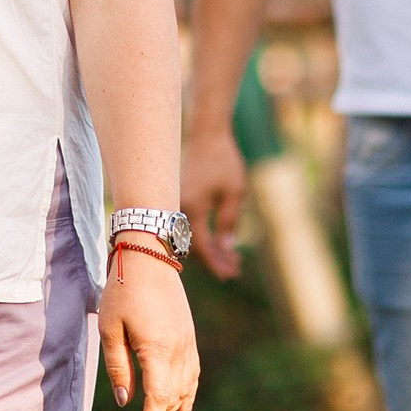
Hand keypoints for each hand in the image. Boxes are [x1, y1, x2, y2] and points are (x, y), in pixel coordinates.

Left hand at [99, 240, 201, 410]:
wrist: (149, 256)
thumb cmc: (123, 290)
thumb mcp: (110, 328)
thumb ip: (117, 366)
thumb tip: (125, 401)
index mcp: (157, 350)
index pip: (158, 398)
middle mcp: (178, 350)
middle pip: (173, 397)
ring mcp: (188, 342)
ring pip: (187, 386)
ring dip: (173, 406)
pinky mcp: (189, 334)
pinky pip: (194, 371)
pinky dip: (189, 390)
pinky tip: (183, 403)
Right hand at [183, 126, 248, 279]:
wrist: (206, 136)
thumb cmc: (223, 161)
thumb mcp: (234, 192)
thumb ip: (229, 221)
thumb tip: (226, 248)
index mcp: (192, 208)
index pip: (201, 246)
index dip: (215, 262)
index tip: (230, 274)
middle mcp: (178, 208)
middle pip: (191, 247)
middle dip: (214, 260)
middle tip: (235, 269)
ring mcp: (175, 204)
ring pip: (187, 238)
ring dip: (207, 250)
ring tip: (231, 257)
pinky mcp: (176, 200)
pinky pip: (185, 227)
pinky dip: (200, 236)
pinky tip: (217, 241)